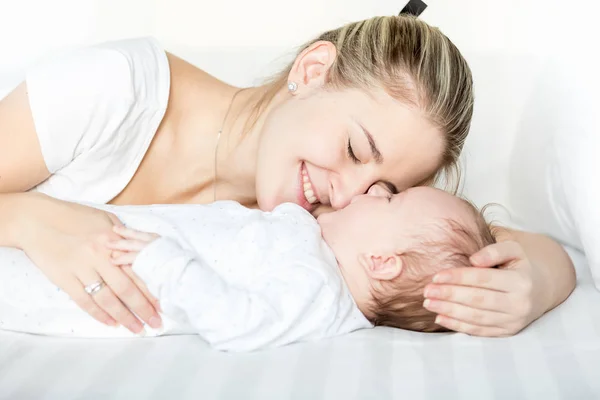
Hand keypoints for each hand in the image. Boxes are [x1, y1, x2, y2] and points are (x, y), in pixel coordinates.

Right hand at [18, 194, 161, 332]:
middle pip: (126, 288)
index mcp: (113, 241)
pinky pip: (84, 301)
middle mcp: (99, 256)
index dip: (152, 289)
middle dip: (143, 308)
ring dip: (124, 317)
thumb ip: (123, 235)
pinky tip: (111, 323)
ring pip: (107, 298)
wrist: (35, 219)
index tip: (164, 303)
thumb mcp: (104, 219)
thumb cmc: (72, 217)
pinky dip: (99, 314)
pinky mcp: (64, 278)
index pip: (138, 270)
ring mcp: (81, 268)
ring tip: (137, 329)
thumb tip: (141, 250)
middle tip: (156, 323)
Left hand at [423, 240, 546, 336]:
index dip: (458, 277)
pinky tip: (440, 317)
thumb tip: (473, 260)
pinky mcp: (507, 332)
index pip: (483, 279)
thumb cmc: (518, 266)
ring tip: (429, 303)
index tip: (436, 276)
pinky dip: (458, 325)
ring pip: (476, 317)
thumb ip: (493, 251)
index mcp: (520, 281)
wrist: (540, 290)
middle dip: (449, 295)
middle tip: (426, 291)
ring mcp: (514, 321)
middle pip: (477, 300)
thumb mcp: (513, 250)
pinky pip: (479, 331)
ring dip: (449, 311)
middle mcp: (519, 304)